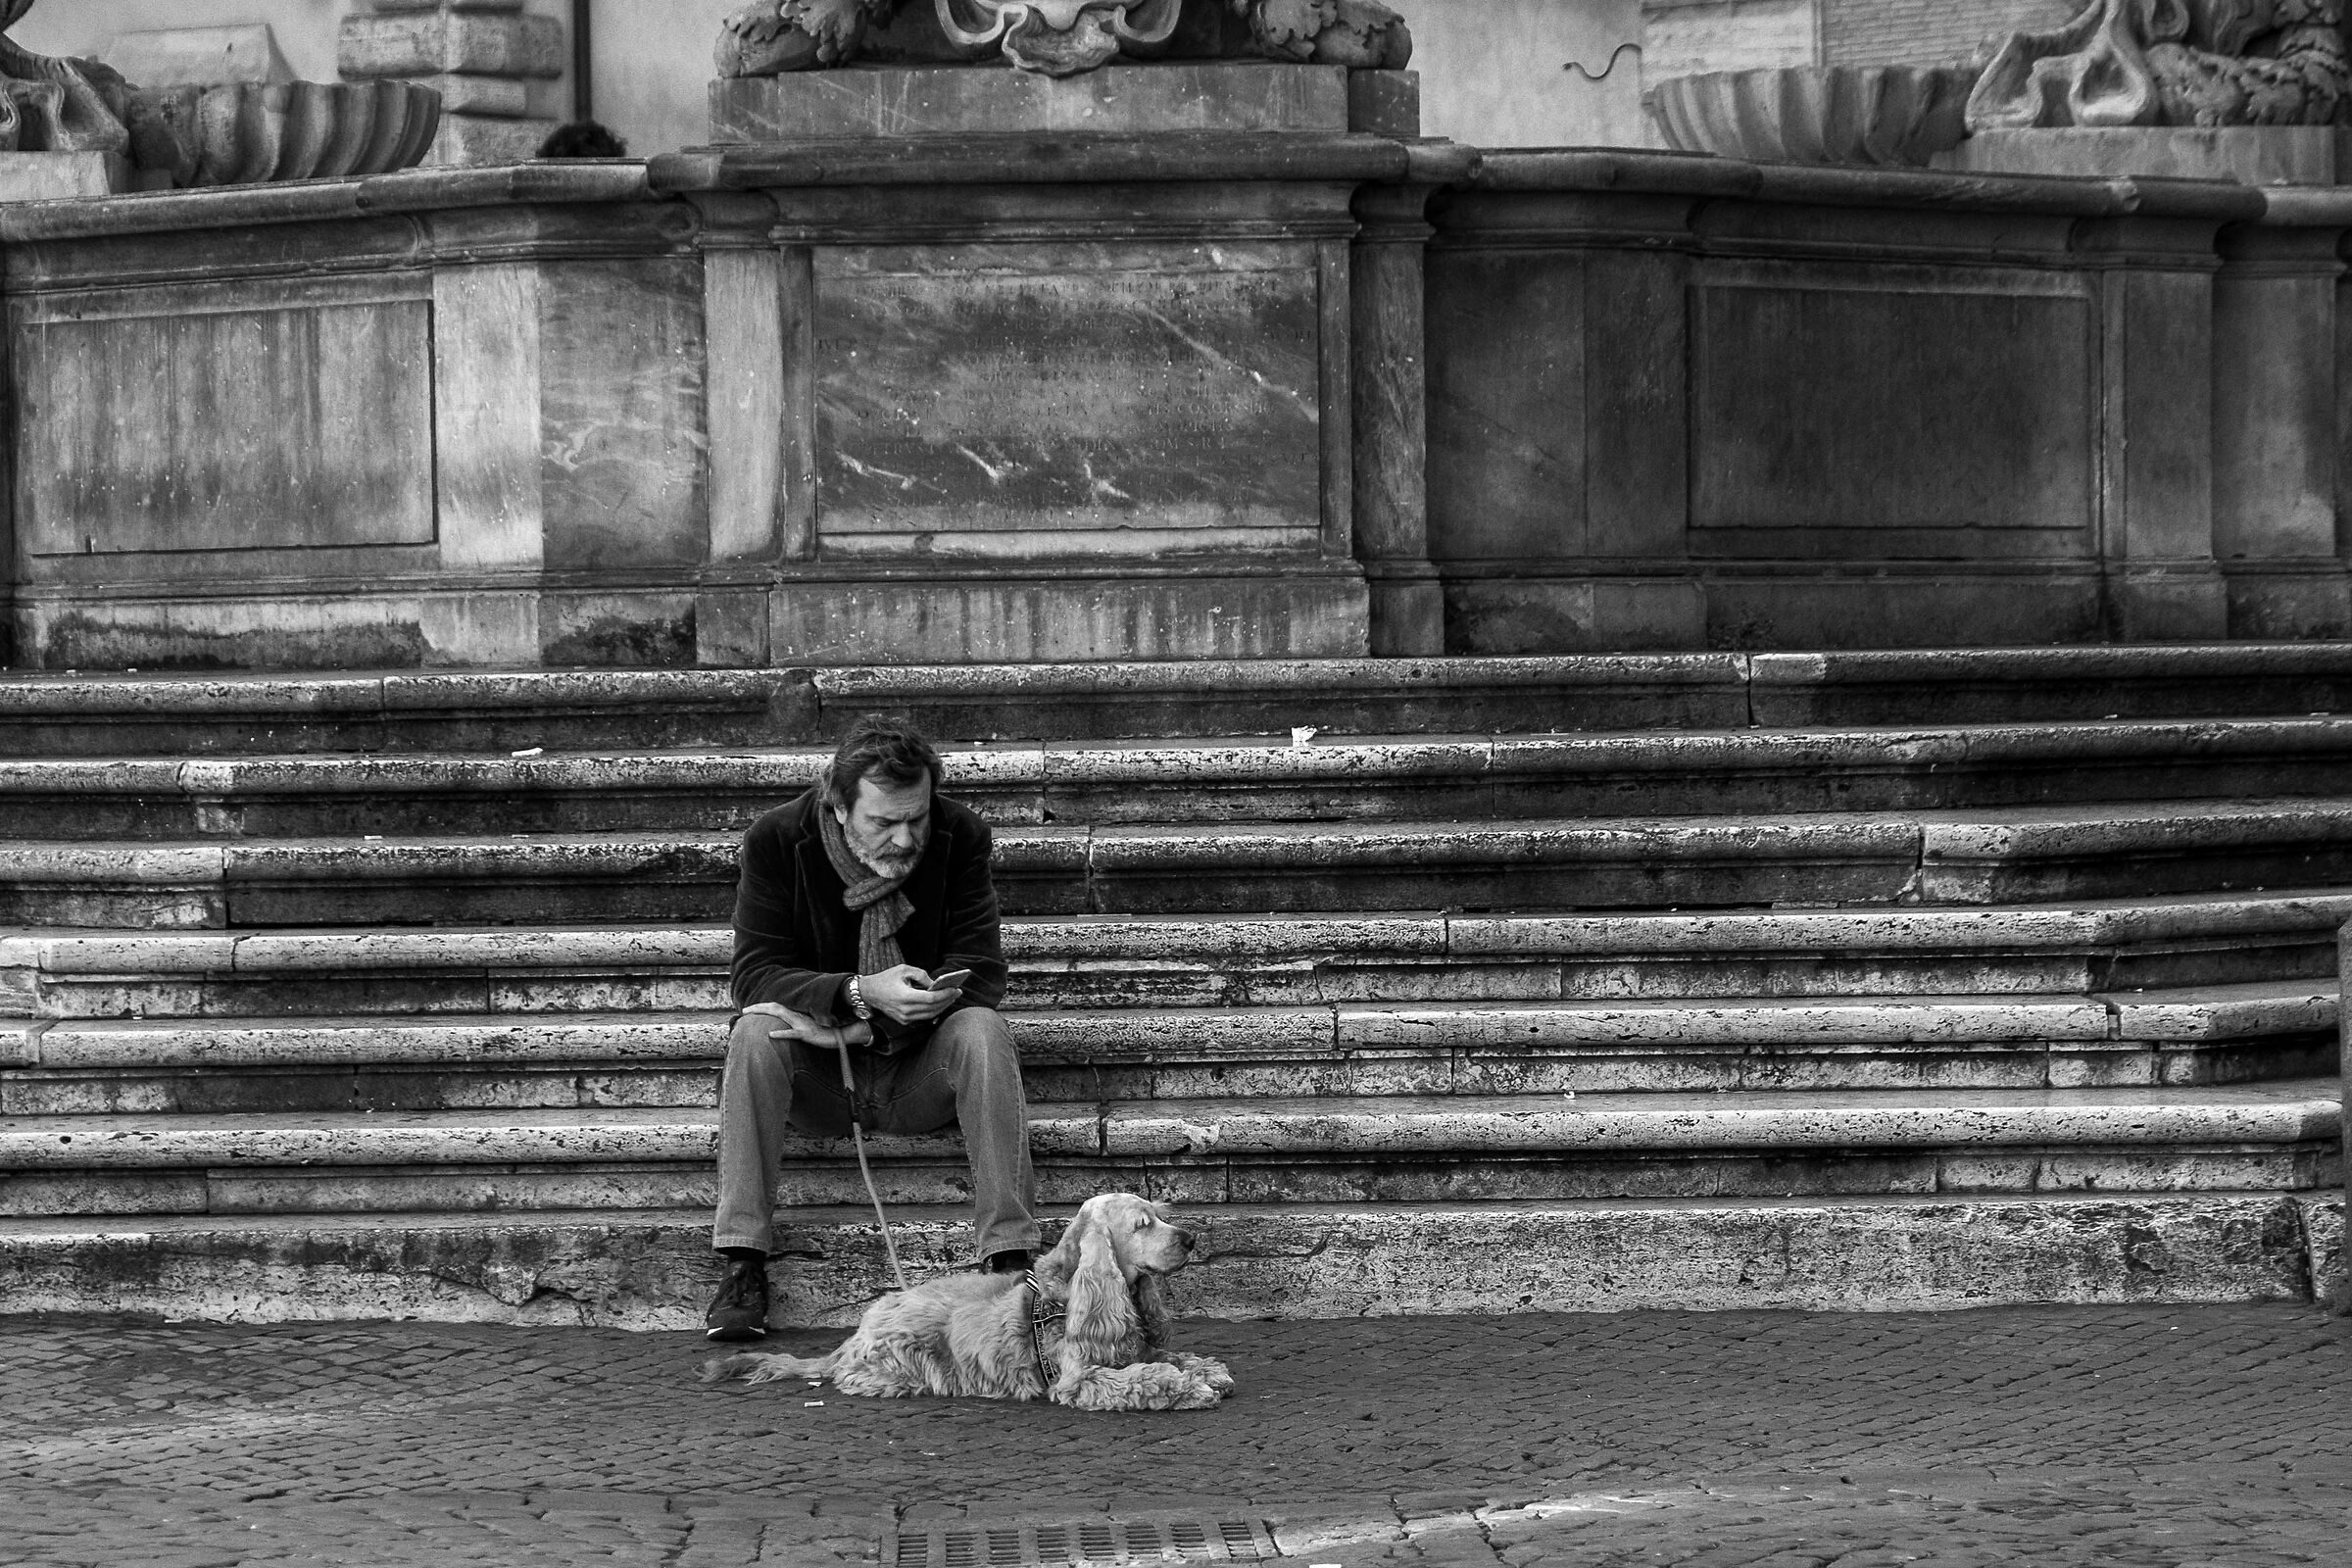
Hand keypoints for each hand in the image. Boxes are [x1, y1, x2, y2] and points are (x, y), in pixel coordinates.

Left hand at [742, 1002, 867, 1050]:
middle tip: (743, 1010)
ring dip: (764, 1012)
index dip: (763, 1007)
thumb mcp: (808, 1028)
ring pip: (780, 1014)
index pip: (777, 1007)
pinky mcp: (807, 1034)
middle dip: (758, 1007)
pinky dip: (781, 1033)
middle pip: (775, 1007)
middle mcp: (797, 1016)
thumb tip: (786, 1027)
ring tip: (750, 1013)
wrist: (842, 1034)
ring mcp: (802, 1024)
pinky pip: (793, 1033)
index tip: (750, 1009)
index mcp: (797, 1015)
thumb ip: (797, 1026)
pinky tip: (771, 1035)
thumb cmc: (825, 1032)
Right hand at [860, 964, 962, 1024]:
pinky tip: (941, 1003)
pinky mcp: (904, 1021)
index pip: (931, 998)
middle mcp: (905, 1010)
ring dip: (943, 1007)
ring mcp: (905, 1018)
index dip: (946, 994)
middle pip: (933, 1008)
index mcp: (905, 996)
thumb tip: (935, 984)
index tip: (956, 988)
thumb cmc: (886, 978)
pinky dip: (934, 1011)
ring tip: (952, 997)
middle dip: (948, 1000)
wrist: (869, 993)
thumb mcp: (904, 969)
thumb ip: (922, 975)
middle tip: (958, 992)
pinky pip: (924, 1017)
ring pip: (930, 1015)